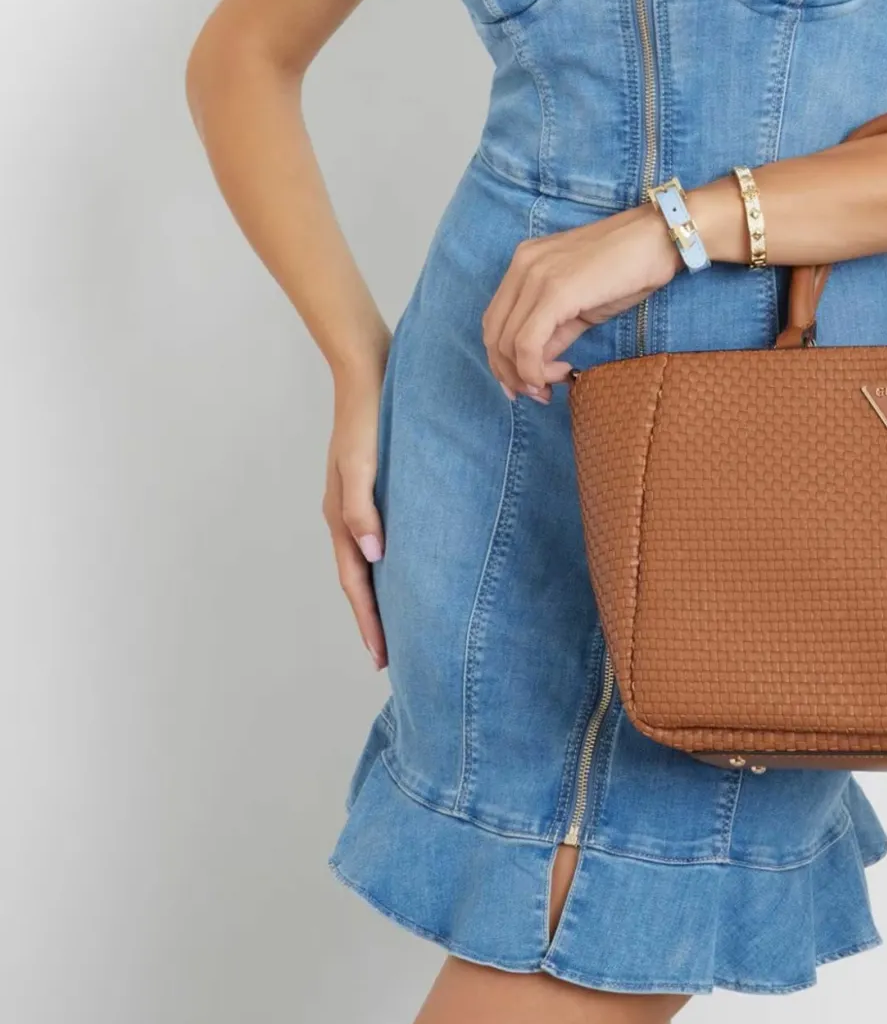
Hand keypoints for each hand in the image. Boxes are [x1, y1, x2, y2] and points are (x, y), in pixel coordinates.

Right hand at [323, 361, 388, 668]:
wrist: (367, 367)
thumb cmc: (367, 414)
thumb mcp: (362, 462)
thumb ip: (362, 509)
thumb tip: (371, 557)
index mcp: (341, 515)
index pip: (355, 581)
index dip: (368, 620)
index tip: (381, 657)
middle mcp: (347, 513)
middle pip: (358, 578)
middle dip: (371, 617)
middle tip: (389, 654)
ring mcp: (360, 498)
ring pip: (367, 558)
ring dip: (380, 591)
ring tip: (400, 619)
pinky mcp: (376, 483)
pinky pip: (380, 533)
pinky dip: (390, 558)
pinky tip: (407, 562)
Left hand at [483, 201, 682, 400]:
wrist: (659, 238)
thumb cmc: (629, 268)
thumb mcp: (581, 302)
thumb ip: (554, 330)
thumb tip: (538, 364)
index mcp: (524, 263)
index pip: (495, 321)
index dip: (502, 360)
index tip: (525, 385)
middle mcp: (522, 266)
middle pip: (493, 334)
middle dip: (510, 374)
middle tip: (538, 394)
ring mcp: (535, 276)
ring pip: (507, 342)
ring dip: (526, 375)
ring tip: (555, 383)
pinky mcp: (555, 291)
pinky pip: (528, 343)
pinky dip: (536, 369)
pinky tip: (564, 371)